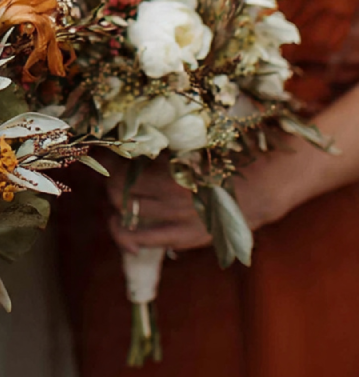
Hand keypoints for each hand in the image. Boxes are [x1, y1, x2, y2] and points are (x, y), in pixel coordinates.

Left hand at [106, 152, 299, 255]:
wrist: (266, 184)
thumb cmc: (229, 154)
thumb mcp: (194, 141)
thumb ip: (164, 141)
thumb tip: (130, 134)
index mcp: (172, 169)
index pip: (121, 169)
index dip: (110, 161)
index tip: (109, 154)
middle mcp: (172, 196)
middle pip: (118, 193)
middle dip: (112, 184)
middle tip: (116, 177)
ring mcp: (179, 220)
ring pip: (126, 220)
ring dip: (116, 211)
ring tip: (117, 204)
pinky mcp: (188, 238)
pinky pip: (147, 242)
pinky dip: (128, 238)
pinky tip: (127, 232)